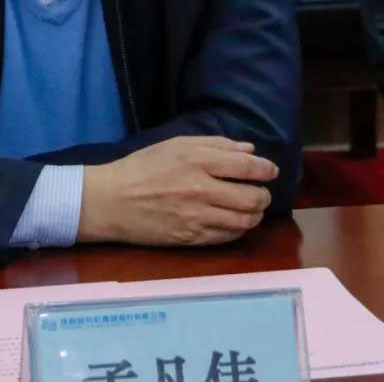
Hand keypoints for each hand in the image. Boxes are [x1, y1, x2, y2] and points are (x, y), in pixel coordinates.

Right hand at [77, 136, 277, 246]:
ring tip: (250, 210)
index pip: (246, 168)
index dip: (265, 170)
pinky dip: (237, 230)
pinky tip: (232, 222)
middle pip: (252, 198)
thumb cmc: (143, 167)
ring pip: (244, 221)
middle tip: (260, 193)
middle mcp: (201, 189)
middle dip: (263, 196)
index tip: (271, 171)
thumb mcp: (177, 144)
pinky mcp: (191, 238)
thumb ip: (215, 145)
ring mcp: (197, 217)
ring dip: (254, 215)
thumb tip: (249, 150)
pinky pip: (227, 237)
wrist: (112, 200)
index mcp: (198, 161)